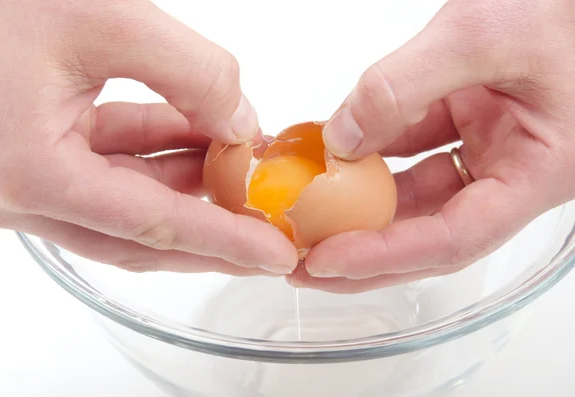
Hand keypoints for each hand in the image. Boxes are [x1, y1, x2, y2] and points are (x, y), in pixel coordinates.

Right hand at [0, 0, 297, 275]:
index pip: (152, 224)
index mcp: (31, 173)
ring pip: (127, 203)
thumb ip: (189, 72)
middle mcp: (22, 194)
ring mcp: (24, 180)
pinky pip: (108, 169)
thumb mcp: (103, 18)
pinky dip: (158, 156)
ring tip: (244, 177)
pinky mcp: (32, 156)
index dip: (223, 241)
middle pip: (140, 235)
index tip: (274, 255)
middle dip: (212, 237)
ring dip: (188, 189)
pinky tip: (199, 139)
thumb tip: (239, 122)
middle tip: (270, 240)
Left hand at [290, 0, 574, 292]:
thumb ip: (404, 87)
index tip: (326, 262)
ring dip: (362, 207)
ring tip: (310, 219)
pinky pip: (412, 149)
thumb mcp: (481, 37)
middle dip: (364, 253)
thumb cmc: (562, 9)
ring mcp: (487, 149)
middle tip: (306, 265)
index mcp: (535, 174)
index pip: (452, 239)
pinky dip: (372, 153)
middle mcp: (509, 172)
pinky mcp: (468, 124)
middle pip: (428, 233)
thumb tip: (341, 137)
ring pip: (416, 194)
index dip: (384, 257)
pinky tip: (335, 157)